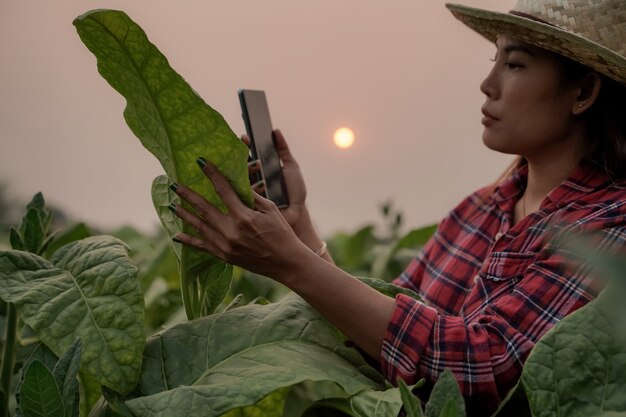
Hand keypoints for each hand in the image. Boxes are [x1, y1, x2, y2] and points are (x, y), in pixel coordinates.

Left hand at [169, 158, 306, 279]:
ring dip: (184, 214)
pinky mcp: (224, 256)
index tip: (201, 163)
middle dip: (188, 195)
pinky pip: (202, 247)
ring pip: (199, 226)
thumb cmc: (282, 233)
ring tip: (172, 204)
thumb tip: (235, 184)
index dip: (212, 174)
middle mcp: (231, 231)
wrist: (286, 262)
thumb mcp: (270, 210)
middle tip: (175, 184)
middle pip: (204, 208)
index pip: (223, 190)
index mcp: (243, 216)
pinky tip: (176, 235)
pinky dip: (188, 241)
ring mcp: (225, 245)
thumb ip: (251, 197)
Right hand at [244, 129, 306, 228]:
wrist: (297, 212)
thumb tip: (275, 131)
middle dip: (239, 155)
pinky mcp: (248, 205)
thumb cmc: (295, 192)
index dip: (245, 147)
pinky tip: (251, 180)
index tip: (245, 137)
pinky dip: (244, 186)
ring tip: (254, 164)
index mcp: (260, 172)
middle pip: (240, 166)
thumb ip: (283, 150)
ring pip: (239, 179)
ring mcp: (248, 193)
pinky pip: (242, 195)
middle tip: (240, 148)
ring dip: (243, 169)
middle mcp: (251, 181)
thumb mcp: (290, 167)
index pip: (248, 156)